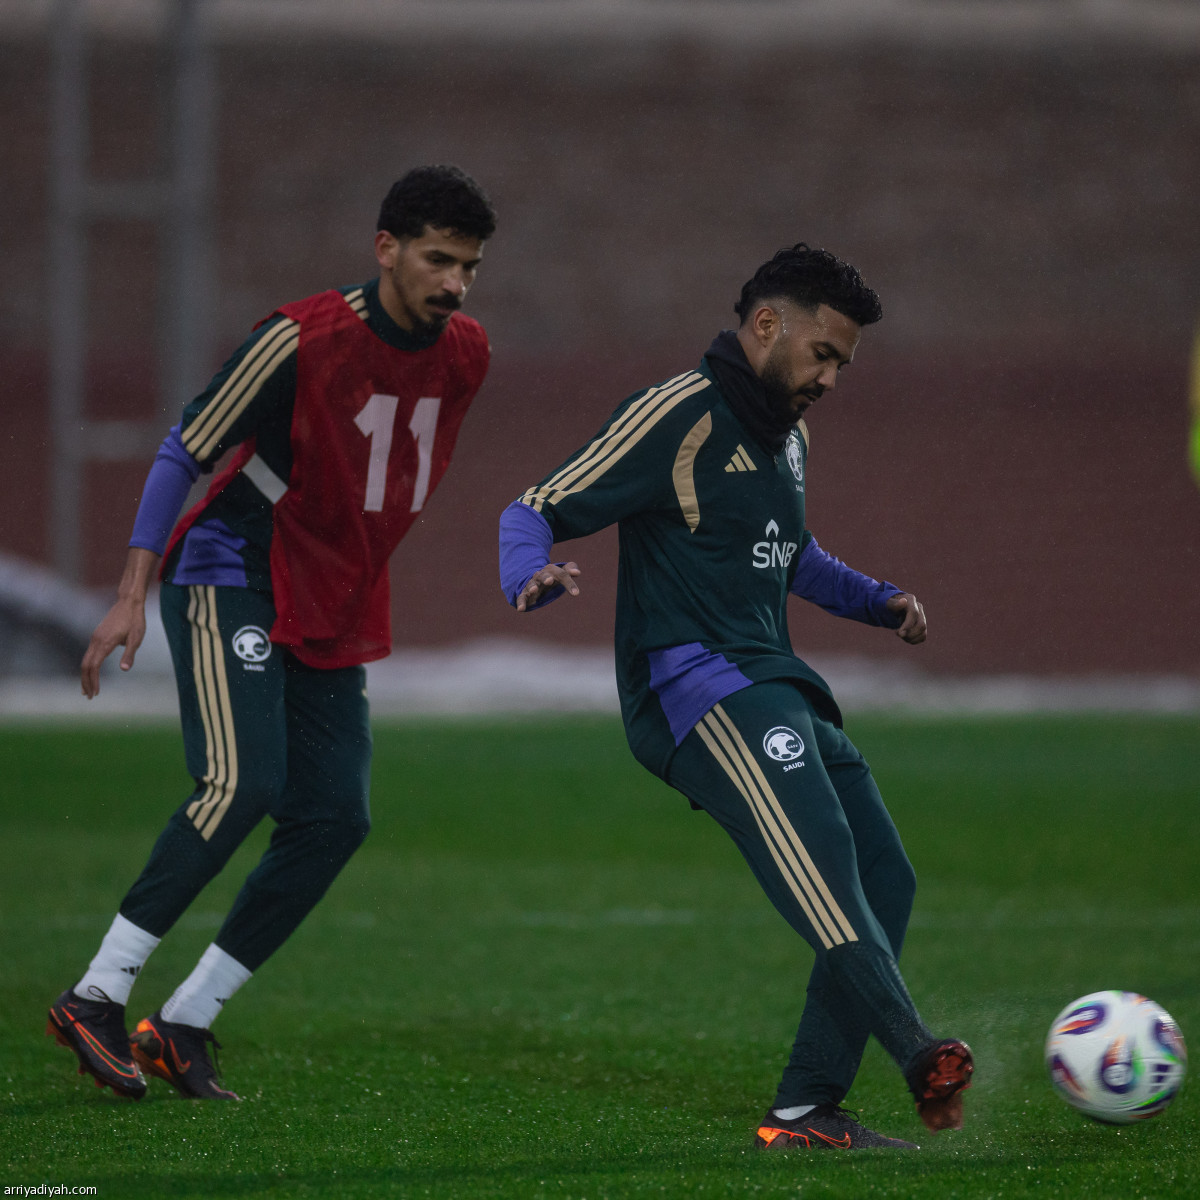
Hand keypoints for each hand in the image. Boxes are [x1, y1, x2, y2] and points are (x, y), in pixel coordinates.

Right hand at [80, 547, 158, 697]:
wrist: (129, 602)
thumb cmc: (135, 620)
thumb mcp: (137, 638)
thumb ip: (130, 654)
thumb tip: (123, 669)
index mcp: (105, 643)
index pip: (94, 666)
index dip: (93, 681)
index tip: (95, 693)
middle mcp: (96, 640)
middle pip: (85, 665)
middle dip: (85, 682)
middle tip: (88, 697)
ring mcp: (95, 637)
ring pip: (85, 659)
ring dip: (85, 675)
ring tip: (87, 689)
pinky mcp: (97, 635)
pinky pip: (88, 654)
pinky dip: (88, 666)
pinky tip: (92, 672)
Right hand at [516, 562, 581, 611]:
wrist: (534, 578)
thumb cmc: (552, 576)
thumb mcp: (561, 572)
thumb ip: (570, 569)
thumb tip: (577, 572)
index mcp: (551, 571)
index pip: (561, 574)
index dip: (569, 583)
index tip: (576, 594)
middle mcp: (540, 576)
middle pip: (543, 576)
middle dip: (546, 578)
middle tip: (549, 581)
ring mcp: (531, 585)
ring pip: (531, 585)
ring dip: (532, 587)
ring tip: (533, 590)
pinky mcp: (525, 594)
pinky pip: (521, 597)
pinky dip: (521, 603)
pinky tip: (521, 609)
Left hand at [886, 592, 926, 644]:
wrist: (891, 606)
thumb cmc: (887, 604)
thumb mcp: (887, 603)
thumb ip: (893, 603)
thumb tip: (903, 601)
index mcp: (911, 600)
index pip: (914, 613)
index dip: (908, 625)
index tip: (899, 633)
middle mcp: (919, 608)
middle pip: (921, 625)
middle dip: (909, 634)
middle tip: (897, 634)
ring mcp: (922, 617)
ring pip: (923, 632)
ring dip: (910, 638)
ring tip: (900, 634)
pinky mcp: (922, 625)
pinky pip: (922, 637)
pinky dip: (913, 640)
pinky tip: (904, 637)